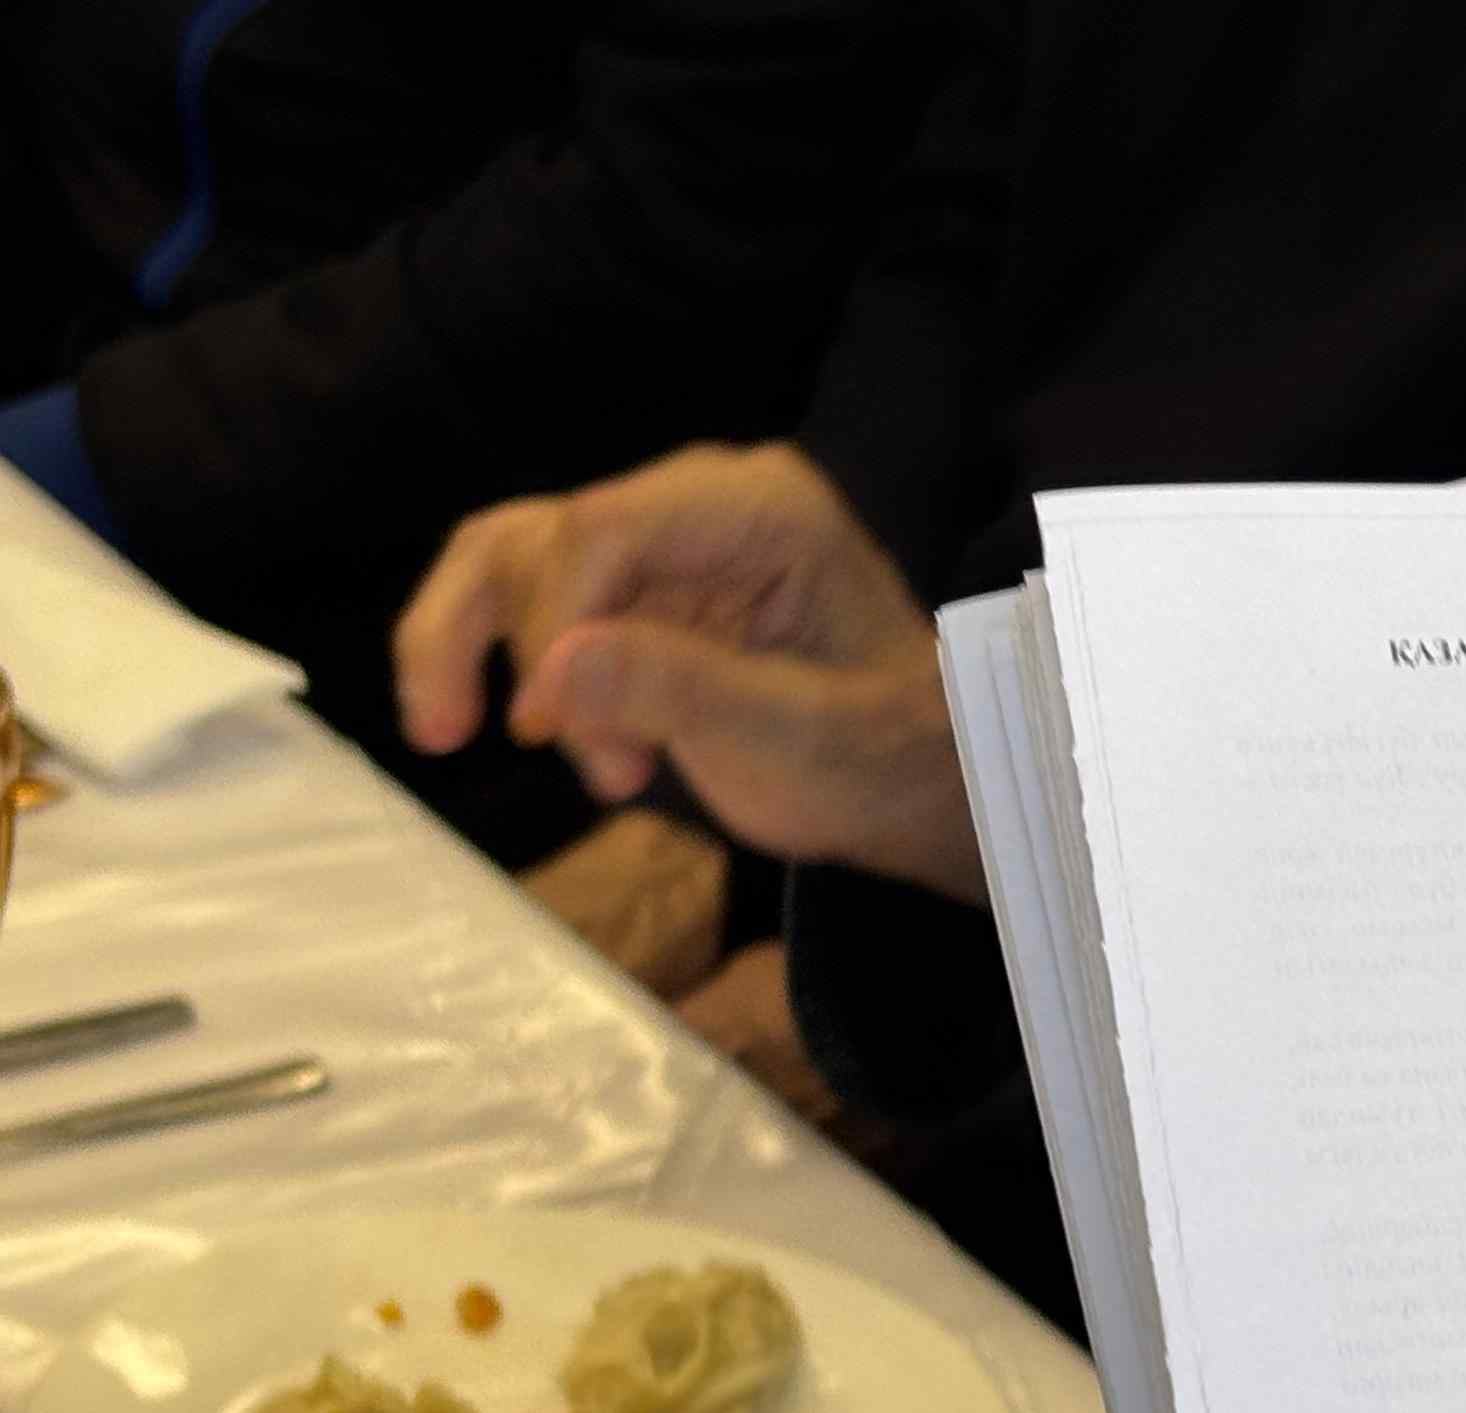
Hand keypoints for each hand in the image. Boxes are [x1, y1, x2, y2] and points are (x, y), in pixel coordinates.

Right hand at [392, 445, 984, 902]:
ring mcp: (659, 538)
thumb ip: (680, 693)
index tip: (555, 731)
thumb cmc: (888, 758)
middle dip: (533, 657)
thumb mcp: (799, 742)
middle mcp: (698, 500)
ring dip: (476, 651)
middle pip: (542, 542)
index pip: (604, 530)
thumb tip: (550, 670)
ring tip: (466, 742)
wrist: (920, 779)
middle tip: (600, 772)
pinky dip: (503, 663)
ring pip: (507, 560)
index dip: (552, 626)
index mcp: (761, 509)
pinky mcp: (631, 587)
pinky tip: (515, 730)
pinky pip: (523, 599)